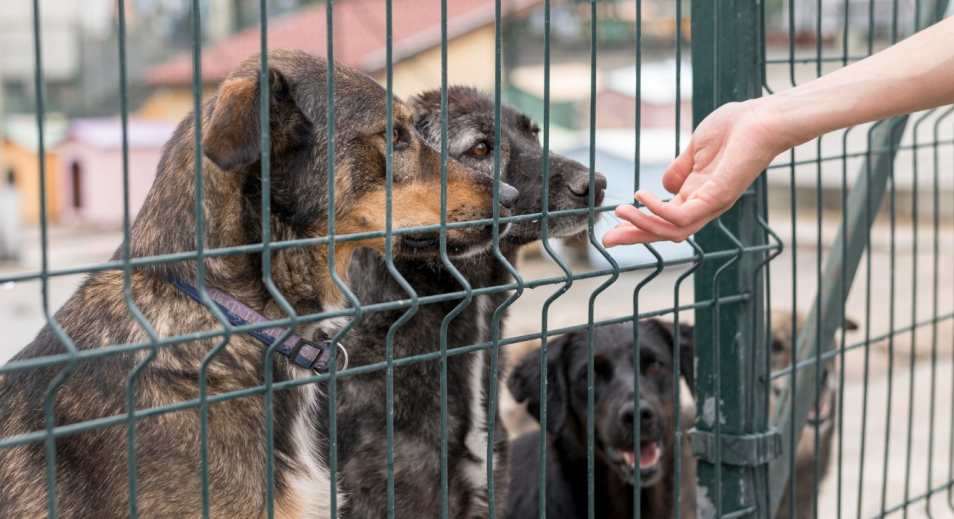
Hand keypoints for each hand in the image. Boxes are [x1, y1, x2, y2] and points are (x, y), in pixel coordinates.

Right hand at [602, 99, 785, 246]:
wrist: (762, 118)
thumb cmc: (734, 128)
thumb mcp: (696, 150)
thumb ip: (680, 169)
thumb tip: (663, 185)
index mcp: (697, 195)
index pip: (664, 219)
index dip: (638, 224)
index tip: (613, 227)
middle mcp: (704, 205)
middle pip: (665, 232)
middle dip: (634, 237)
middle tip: (607, 240)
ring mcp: (712, 204)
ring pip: (672, 230)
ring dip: (642, 225)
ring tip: (620, 212)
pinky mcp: (717, 197)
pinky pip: (682, 216)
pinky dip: (658, 210)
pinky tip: (643, 196)